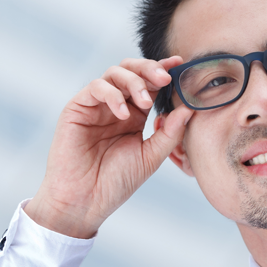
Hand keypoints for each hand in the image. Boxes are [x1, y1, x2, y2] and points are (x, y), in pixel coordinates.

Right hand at [25, 56, 192, 238]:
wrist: (85, 201)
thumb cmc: (115, 182)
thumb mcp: (150, 157)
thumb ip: (170, 134)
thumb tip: (189, 109)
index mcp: (134, 115)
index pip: (150, 84)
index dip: (164, 71)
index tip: (180, 64)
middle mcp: (115, 106)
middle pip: (131, 69)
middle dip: (150, 69)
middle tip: (165, 79)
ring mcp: (96, 105)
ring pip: (114, 73)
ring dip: (134, 82)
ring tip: (145, 102)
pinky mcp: (77, 108)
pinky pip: (96, 88)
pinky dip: (112, 95)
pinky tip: (124, 114)